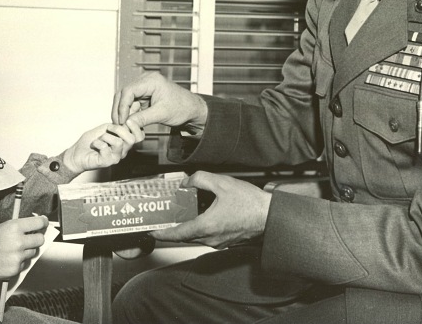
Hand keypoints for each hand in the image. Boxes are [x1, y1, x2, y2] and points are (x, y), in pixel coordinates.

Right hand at [0, 214, 47, 285]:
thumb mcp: (1, 227)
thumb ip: (18, 227)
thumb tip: (33, 227)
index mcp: (14, 226)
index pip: (39, 222)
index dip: (43, 222)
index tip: (43, 223)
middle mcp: (18, 241)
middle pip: (40, 239)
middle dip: (36, 238)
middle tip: (30, 239)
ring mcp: (18, 257)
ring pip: (33, 252)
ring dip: (27, 251)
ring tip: (12, 251)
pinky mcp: (15, 269)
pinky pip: (24, 264)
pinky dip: (19, 262)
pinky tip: (7, 260)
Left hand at [62, 123, 143, 173]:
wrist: (76, 154)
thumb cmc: (89, 142)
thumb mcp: (105, 128)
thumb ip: (116, 126)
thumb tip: (126, 121)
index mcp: (123, 142)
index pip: (139, 136)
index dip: (136, 127)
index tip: (126, 120)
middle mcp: (122, 151)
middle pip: (132, 139)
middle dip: (119, 129)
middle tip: (108, 129)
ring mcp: (115, 157)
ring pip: (118, 142)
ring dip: (105, 137)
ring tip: (99, 139)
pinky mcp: (107, 162)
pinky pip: (106, 148)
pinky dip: (97, 142)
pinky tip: (94, 145)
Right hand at [111, 72, 207, 130]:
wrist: (192, 109)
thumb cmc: (182, 108)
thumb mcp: (161, 114)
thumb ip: (143, 118)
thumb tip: (126, 124)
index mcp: (151, 80)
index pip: (128, 91)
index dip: (122, 106)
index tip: (121, 121)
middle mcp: (145, 81)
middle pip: (124, 94)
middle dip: (120, 109)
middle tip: (118, 124)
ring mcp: (144, 88)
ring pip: (126, 99)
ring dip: (124, 113)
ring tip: (124, 126)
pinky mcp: (145, 96)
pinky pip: (132, 104)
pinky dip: (130, 114)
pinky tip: (131, 124)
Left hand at [151, 171, 270, 248]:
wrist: (270, 216)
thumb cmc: (250, 203)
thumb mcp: (222, 183)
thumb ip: (200, 179)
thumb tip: (187, 182)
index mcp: (207, 226)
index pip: (177, 234)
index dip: (162, 234)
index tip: (152, 231)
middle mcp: (211, 238)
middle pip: (186, 235)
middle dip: (174, 227)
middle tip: (165, 217)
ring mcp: (219, 242)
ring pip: (197, 235)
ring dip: (188, 225)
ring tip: (183, 211)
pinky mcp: (227, 241)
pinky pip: (208, 235)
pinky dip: (201, 226)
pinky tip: (203, 213)